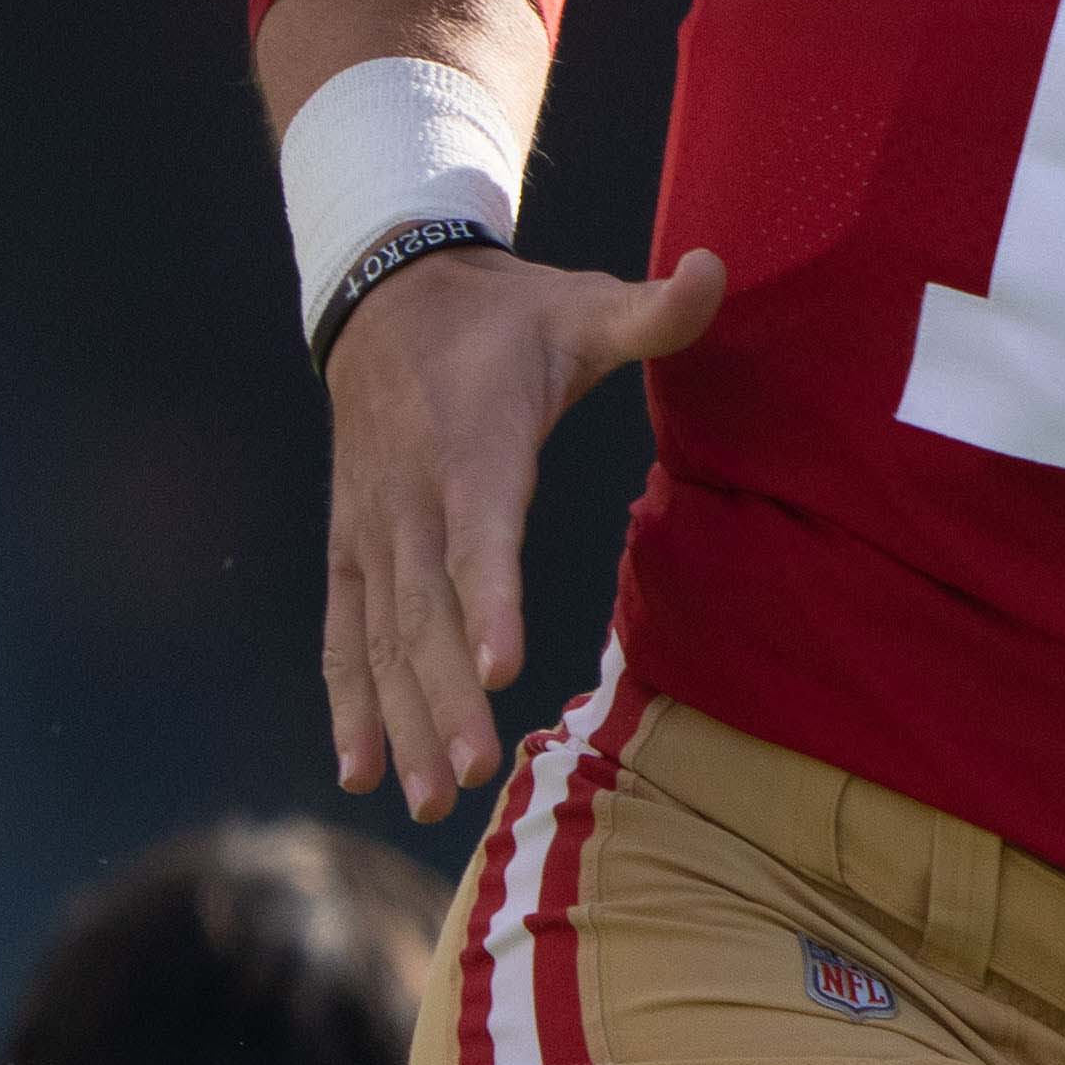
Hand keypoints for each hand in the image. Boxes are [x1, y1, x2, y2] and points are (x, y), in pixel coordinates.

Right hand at [317, 242, 721, 818]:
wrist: (387, 297)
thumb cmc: (505, 317)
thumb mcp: (580, 301)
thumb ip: (652, 309)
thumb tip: (720, 268)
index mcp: (474, 442)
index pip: (479, 529)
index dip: (488, 597)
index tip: (498, 666)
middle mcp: (411, 495)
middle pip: (426, 607)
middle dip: (443, 695)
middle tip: (471, 772)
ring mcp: (373, 528)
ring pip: (381, 634)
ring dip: (400, 718)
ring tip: (427, 796)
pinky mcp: (351, 548)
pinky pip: (343, 632)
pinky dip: (348, 702)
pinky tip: (361, 770)